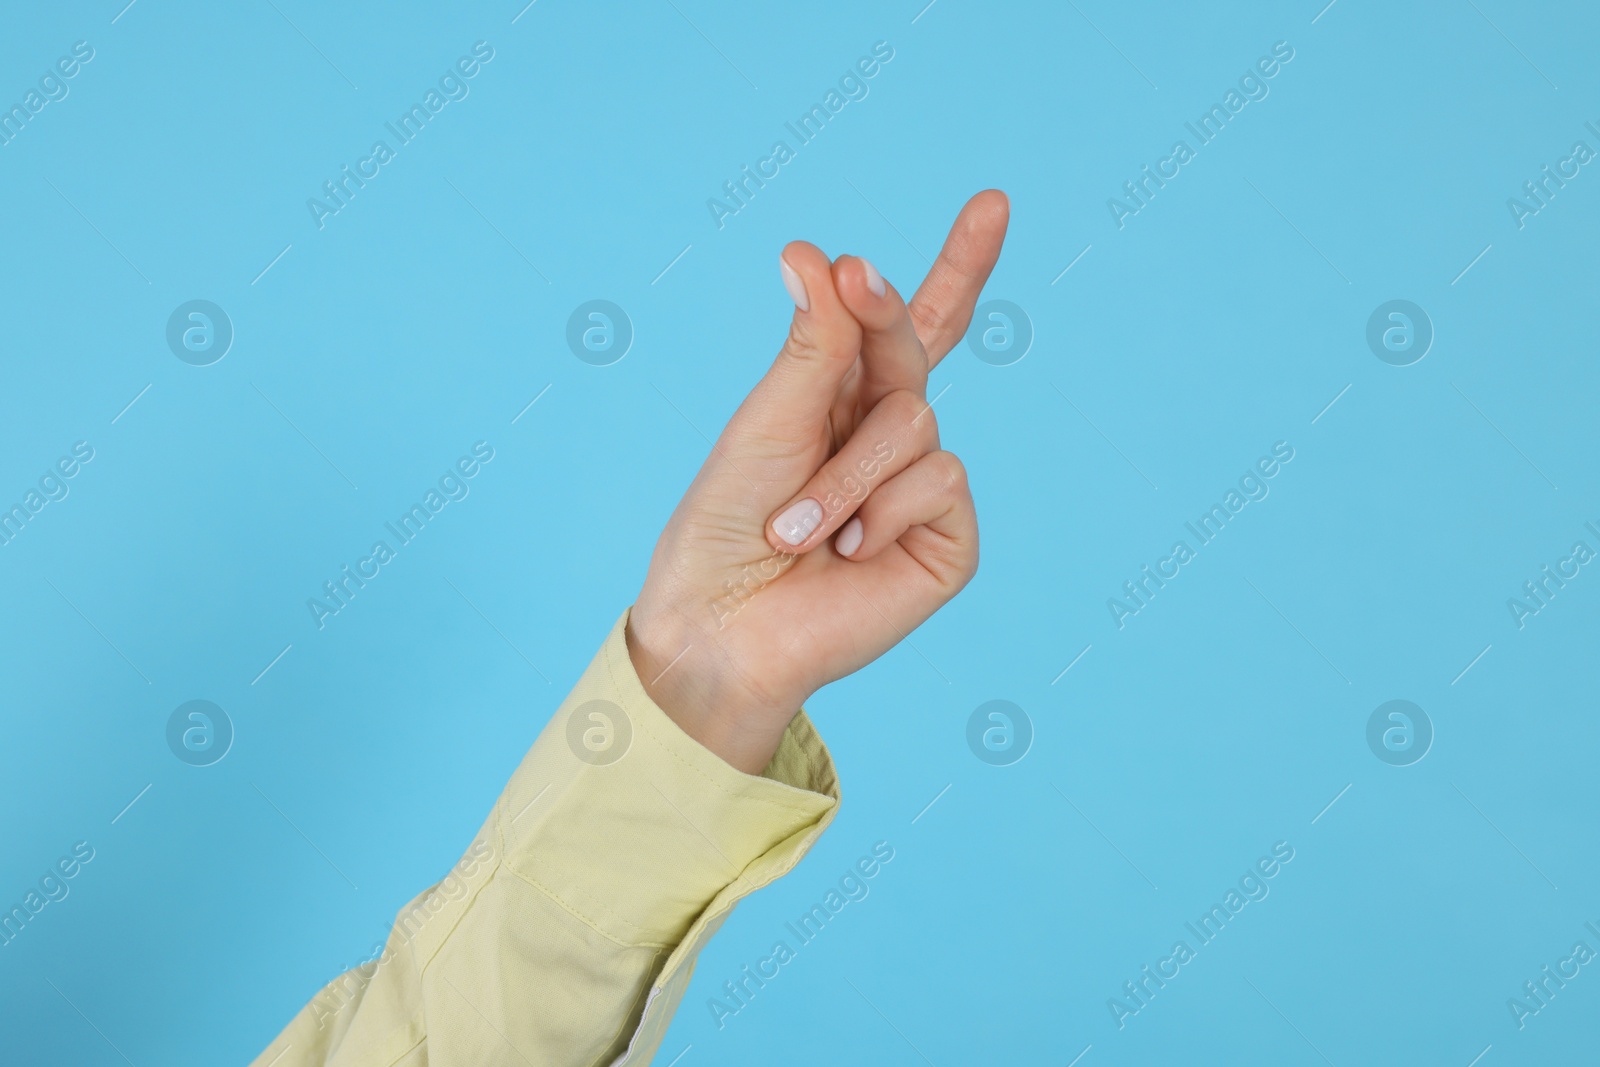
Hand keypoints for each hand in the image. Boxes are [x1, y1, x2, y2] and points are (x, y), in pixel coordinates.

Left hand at [627, 191, 1010, 772]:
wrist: (724, 625)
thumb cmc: (726, 525)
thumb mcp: (766, 420)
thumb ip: (815, 346)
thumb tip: (820, 251)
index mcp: (843, 398)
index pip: (909, 326)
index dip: (959, 266)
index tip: (994, 203)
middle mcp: (889, 436)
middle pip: (915, 347)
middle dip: (883, 310)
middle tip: (855, 278)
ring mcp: (923, 488)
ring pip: (915, 419)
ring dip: (844, 471)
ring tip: (797, 525)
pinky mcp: (948, 539)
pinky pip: (940, 479)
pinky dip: (879, 511)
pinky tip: (847, 552)